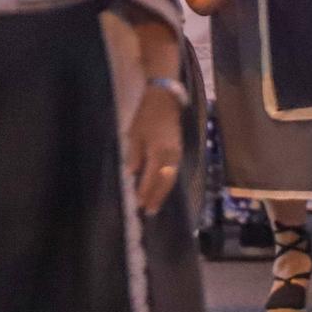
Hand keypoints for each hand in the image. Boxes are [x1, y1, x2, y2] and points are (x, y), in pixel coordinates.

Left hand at [126, 85, 183, 216]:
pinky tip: (162, 188)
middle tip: (150, 211)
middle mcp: (171, 155)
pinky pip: (174, 171)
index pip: (151, 177)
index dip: (145, 191)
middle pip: (165, 181)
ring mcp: (178, 153)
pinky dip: (168, 182)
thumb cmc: (146, 116)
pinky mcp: (179, 151)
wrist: (164, 100)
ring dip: (164, 192)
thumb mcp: (135, 134)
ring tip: (156, 204)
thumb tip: (131, 174)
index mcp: (158, 151)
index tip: (139, 204)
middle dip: (157, 196)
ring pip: (172, 178)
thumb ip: (134, 155)